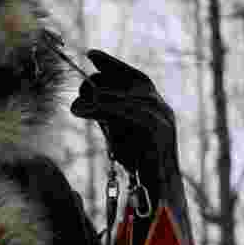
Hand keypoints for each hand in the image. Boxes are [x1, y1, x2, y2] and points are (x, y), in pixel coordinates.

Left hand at [70, 49, 176, 176]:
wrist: (158, 191)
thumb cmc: (136, 160)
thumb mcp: (116, 130)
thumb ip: (104, 111)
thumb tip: (83, 98)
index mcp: (152, 104)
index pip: (133, 76)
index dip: (112, 63)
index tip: (90, 53)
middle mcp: (161, 108)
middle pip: (134, 82)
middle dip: (105, 79)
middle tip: (81, 87)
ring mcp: (164, 119)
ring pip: (133, 97)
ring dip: (103, 97)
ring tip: (79, 104)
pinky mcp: (161, 133)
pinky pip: (136, 114)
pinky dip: (112, 109)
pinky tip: (93, 108)